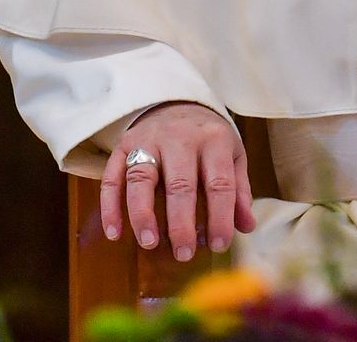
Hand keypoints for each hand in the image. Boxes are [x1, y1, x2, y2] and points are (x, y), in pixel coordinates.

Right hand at [101, 101, 255, 260]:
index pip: (219, 183)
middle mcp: (180, 138)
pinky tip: (114, 233)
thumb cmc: (208, 138)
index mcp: (214, 140)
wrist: (176, 102)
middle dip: (180, 222)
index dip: (220, 217)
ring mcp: (148, 140)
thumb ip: (238, 190)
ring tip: (149, 243)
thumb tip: (246, 226)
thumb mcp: (232, 155)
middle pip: (179, 183)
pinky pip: (112, 176)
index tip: (218, 245)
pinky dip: (110, 206)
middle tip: (183, 254)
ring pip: (141, 178)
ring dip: (142, 213)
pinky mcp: (123, 145)